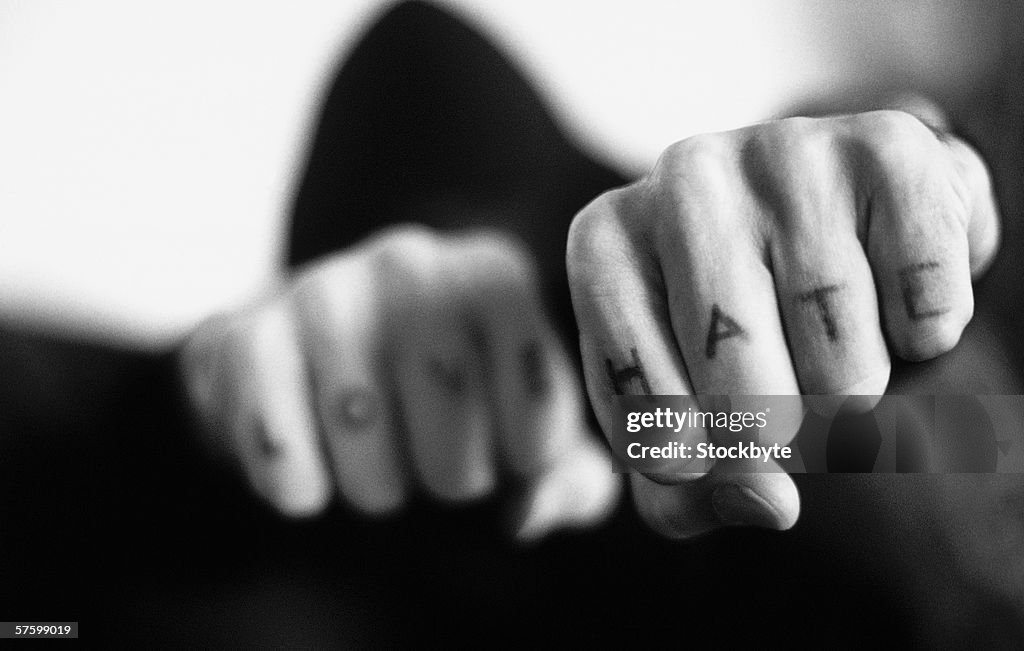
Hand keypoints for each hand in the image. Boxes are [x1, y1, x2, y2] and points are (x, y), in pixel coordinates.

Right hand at [180, 225, 618, 540]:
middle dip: (452, 470)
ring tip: (378, 476)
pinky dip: (294, 479)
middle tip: (439, 474)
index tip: (507, 456)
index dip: (526, 456)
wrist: (330, 365)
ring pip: (356, 412)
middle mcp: (408, 262)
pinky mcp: (244, 329)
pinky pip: (270, 425)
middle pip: (448, 392)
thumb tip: (526, 516)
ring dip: (374, 480)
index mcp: (493, 274)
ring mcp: (320, 286)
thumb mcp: (525, 437)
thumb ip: (564, 480)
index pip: (539, 394)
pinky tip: (309, 484)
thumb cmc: (452, 410)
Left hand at [567, 109, 999, 537]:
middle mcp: (679, 179)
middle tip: (787, 396)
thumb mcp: (683, 418)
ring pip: (845, 365)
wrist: (837, 230)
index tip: (708, 447)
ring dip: (855, 389)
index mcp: (604, 244)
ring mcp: (782, 149)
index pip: (641, 409)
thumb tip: (769, 504)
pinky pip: (927, 310)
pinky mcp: (887, 147)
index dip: (691, 458)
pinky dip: (925, 336)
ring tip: (836, 336)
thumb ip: (692, 492)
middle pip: (745, 392)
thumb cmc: (737, 338)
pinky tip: (894, 299)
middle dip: (781, 433)